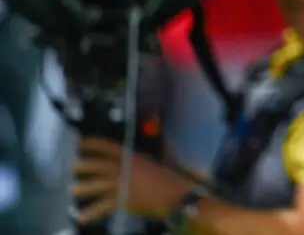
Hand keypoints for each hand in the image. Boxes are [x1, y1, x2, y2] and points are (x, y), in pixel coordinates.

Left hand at [71, 137, 191, 223]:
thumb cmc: (167, 176)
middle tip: (72, 167)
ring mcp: (121, 185)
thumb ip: (142, 157)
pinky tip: (81, 217)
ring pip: (97, 185)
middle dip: (84, 165)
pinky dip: (92, 213)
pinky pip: (103, 207)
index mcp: (131, 156)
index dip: (93, 144)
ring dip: (84, 188)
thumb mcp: (154, 161)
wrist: (174, 194)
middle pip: (99, 165)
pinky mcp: (122, 201)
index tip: (80, 143)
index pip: (108, 147)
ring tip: (73, 190)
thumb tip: (138, 150)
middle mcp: (123, 168)